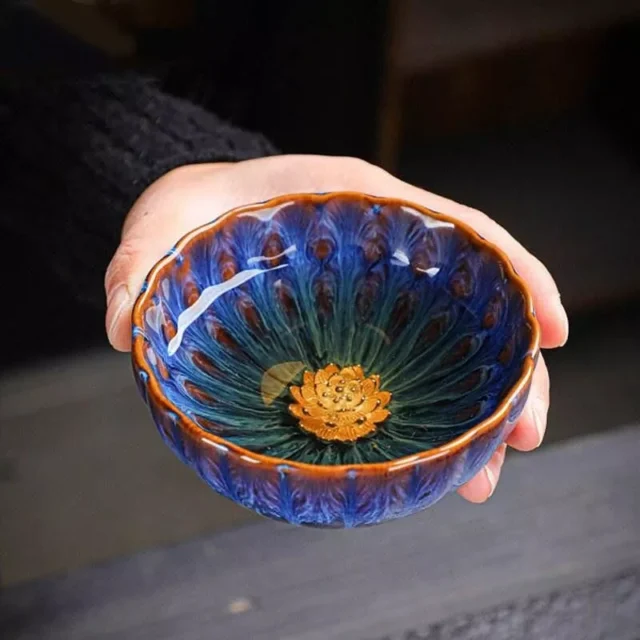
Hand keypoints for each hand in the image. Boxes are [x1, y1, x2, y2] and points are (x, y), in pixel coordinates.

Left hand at [105, 155, 567, 502]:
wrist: (191, 218)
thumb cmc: (193, 212)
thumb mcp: (165, 222)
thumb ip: (140, 265)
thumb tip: (127, 327)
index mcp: (358, 206)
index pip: (460, 232)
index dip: (517, 275)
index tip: (551, 330)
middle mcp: (380, 254)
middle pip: (470, 307)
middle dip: (507, 373)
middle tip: (522, 441)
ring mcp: (371, 300)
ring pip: (445, 352)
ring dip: (474, 412)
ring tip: (483, 477)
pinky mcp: (352, 335)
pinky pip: (404, 373)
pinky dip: (426, 415)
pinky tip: (429, 463)